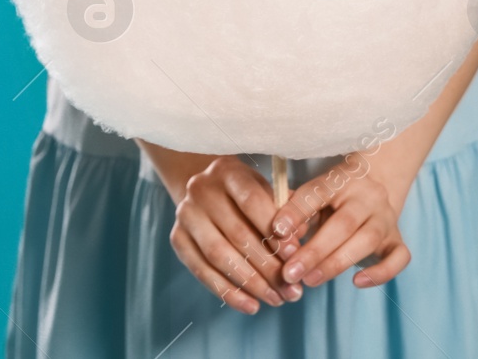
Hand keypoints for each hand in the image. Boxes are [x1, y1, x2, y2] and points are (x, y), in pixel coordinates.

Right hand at [153, 152, 302, 313]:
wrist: (207, 192)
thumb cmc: (247, 194)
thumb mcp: (267, 191)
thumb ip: (286, 211)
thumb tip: (300, 239)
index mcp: (227, 172)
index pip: (251, 201)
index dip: (273, 230)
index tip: (294, 255)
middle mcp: (201, 189)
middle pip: (237, 233)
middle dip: (268, 266)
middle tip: (292, 290)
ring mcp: (186, 214)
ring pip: (219, 256)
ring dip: (251, 283)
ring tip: (276, 299)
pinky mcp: (177, 239)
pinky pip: (202, 272)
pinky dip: (228, 292)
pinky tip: (251, 305)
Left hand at [270, 154, 411, 289]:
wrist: (373, 188)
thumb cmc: (332, 199)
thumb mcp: (313, 196)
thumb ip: (296, 211)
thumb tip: (280, 235)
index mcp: (341, 180)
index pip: (318, 192)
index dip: (297, 211)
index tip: (277, 231)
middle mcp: (367, 197)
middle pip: (344, 223)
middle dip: (315, 251)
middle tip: (290, 273)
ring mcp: (386, 218)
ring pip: (368, 240)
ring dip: (336, 263)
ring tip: (310, 280)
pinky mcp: (397, 239)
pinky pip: (399, 257)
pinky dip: (381, 272)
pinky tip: (357, 282)